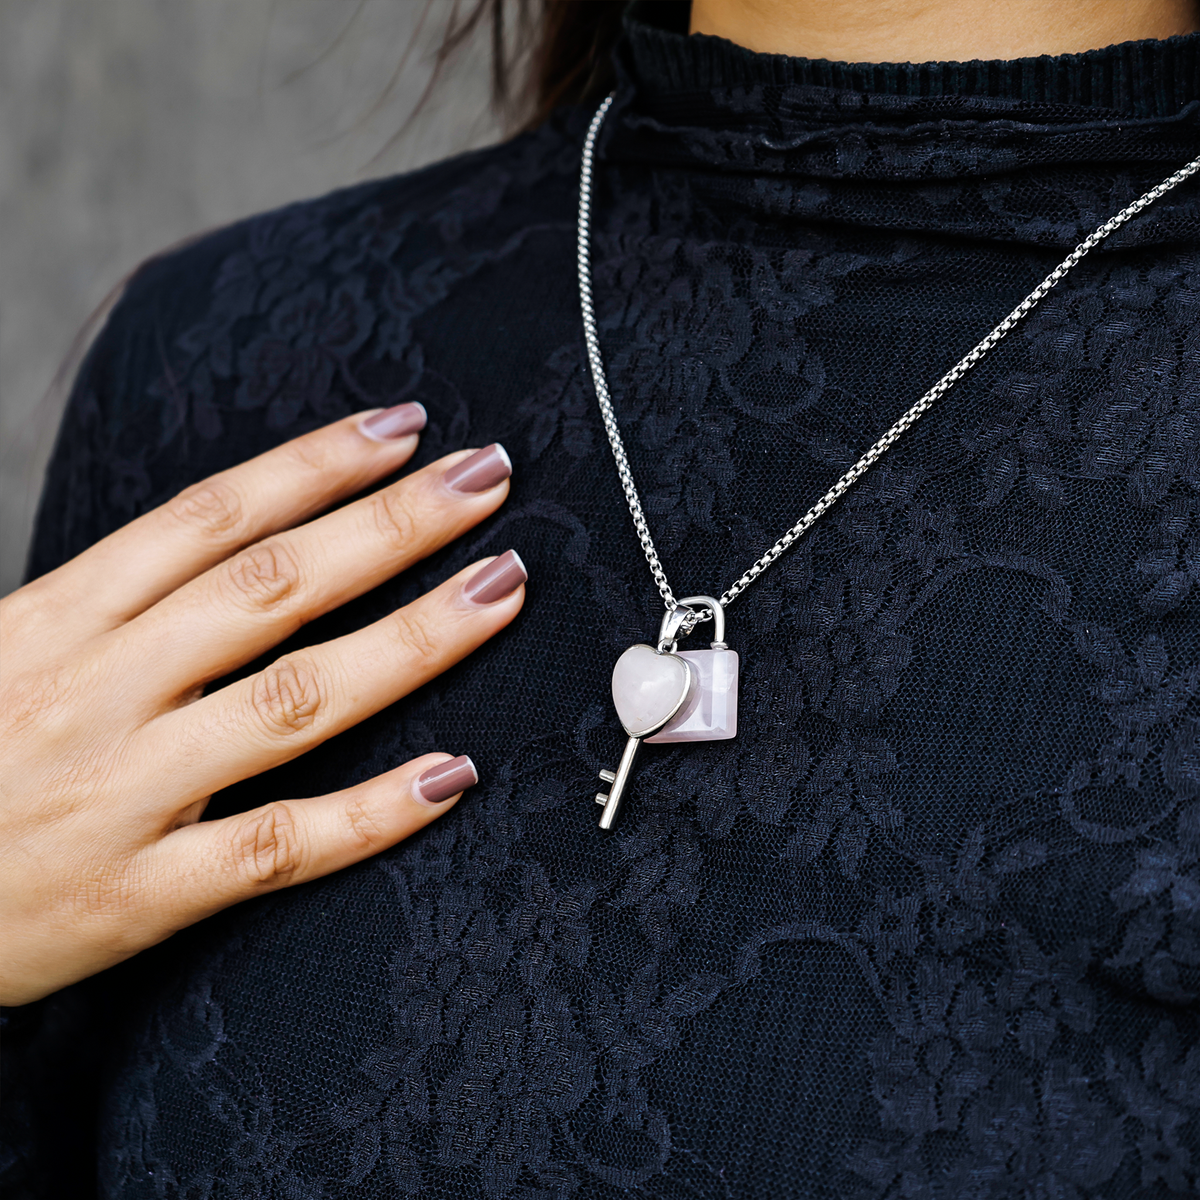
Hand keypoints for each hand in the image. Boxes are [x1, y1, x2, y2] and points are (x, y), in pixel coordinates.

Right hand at [0, 405, 525, 1005]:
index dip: (315, 463)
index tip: (405, 426)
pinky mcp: (139, 893)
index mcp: (59, 618)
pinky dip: (374, 813)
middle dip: (392, 525)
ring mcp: (124, 791)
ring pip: (296, 700)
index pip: (212, 517)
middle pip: (274, 587)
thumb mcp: (6, 645)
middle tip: (487, 477)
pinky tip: (456, 774)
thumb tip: (232, 531)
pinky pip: (279, 846)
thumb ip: (113, 595)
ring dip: (412, 640)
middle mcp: (100, 688)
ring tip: (502, 590)